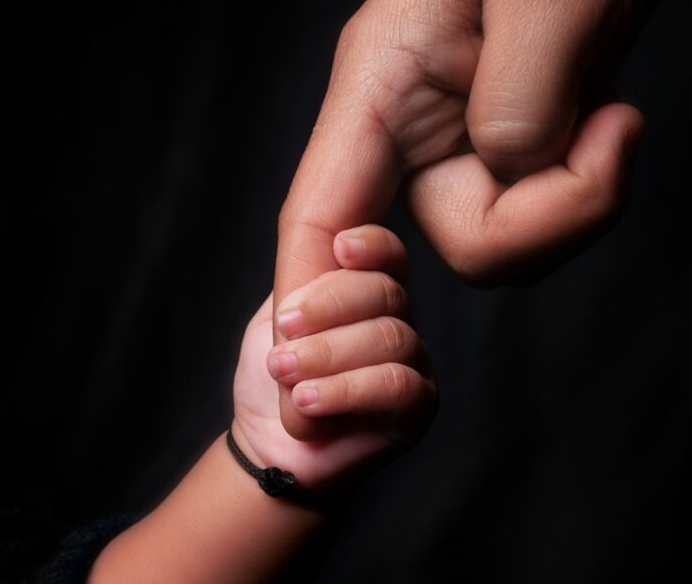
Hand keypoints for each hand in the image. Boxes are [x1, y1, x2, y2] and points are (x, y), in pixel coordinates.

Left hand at [232, 225, 435, 490]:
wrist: (272, 445)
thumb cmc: (278, 377)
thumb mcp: (277, 320)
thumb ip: (301, 283)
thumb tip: (322, 246)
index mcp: (368, 289)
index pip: (388, 254)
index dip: (372, 245)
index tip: (341, 248)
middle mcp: (398, 319)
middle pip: (385, 292)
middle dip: (330, 305)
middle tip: (286, 327)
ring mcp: (414, 361)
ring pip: (390, 338)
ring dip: (328, 353)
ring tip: (285, 370)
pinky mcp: (419, 405)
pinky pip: (394, 385)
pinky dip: (344, 390)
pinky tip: (308, 400)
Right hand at [276, 0, 655, 338]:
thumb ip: (518, 107)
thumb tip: (507, 180)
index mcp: (381, 81)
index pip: (318, 207)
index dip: (310, 288)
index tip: (304, 359)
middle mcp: (409, 124)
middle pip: (457, 243)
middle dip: (550, 217)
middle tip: (615, 133)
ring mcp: (461, 143)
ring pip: (506, 241)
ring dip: (580, 200)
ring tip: (617, 115)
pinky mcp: (509, 150)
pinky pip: (543, 215)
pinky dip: (593, 187)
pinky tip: (614, 120)